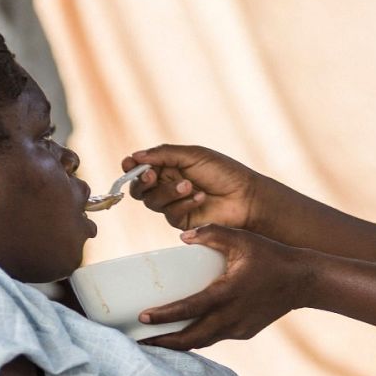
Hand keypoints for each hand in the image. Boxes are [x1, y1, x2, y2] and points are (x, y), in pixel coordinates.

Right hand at [125, 145, 262, 231]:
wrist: (246, 197)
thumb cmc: (223, 172)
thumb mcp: (193, 155)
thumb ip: (163, 154)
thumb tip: (136, 156)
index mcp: (169, 167)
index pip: (141, 168)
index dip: (131, 166)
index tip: (129, 163)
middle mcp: (167, 186)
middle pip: (140, 188)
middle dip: (142, 181)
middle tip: (152, 176)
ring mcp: (173, 204)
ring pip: (152, 201)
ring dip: (168, 192)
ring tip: (189, 185)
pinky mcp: (181, 221)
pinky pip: (170, 213)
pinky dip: (183, 203)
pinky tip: (201, 197)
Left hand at [140, 225, 312, 349]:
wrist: (303, 281)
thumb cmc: (271, 256)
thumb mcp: (242, 239)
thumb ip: (212, 233)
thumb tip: (183, 236)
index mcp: (228, 293)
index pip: (190, 309)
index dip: (164, 316)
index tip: (143, 318)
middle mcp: (232, 316)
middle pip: (191, 339)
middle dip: (164, 343)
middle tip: (139, 342)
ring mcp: (239, 328)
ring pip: (202, 342)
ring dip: (179, 344)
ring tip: (155, 342)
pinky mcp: (245, 332)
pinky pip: (215, 338)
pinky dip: (197, 338)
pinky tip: (183, 334)